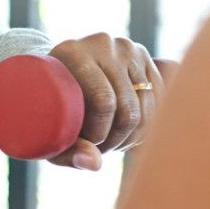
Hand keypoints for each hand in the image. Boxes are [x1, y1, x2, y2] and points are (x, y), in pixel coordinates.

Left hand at [45, 34, 167, 171]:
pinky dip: (147, 125)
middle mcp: (102, 44)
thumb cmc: (48, 109)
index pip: (103, 102)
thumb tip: (96, 164)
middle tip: (100, 148)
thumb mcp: (49, 132)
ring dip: (132, 136)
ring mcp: (128, 49)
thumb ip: (69, 152)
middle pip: (128, 108)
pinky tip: (126, 131)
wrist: (57, 74)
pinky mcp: (146, 58)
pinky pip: (161, 101)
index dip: (101, 133)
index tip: (89, 145)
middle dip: (117, 139)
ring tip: (111, 141)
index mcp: (72, 52)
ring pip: (147, 108)